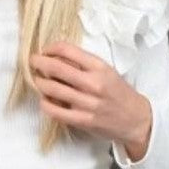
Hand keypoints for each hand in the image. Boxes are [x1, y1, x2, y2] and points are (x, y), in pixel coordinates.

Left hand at [31, 40, 152, 160]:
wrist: (136, 119)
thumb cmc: (118, 93)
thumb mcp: (107, 71)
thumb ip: (84, 65)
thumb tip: (57, 57)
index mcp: (100, 67)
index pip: (67, 50)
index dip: (50, 48)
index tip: (45, 51)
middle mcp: (93, 84)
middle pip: (56, 68)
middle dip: (39, 63)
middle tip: (33, 62)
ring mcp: (87, 103)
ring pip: (52, 89)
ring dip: (39, 83)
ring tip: (38, 81)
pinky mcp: (83, 120)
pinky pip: (55, 111)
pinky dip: (45, 104)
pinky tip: (45, 100)